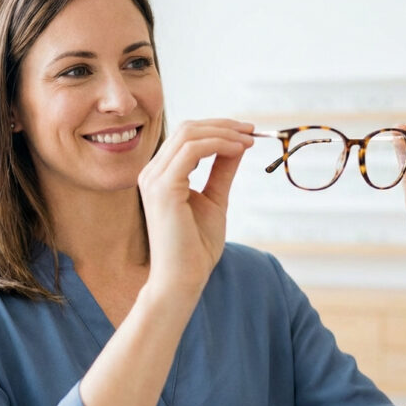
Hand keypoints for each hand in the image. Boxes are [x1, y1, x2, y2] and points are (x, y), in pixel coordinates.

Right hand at [138, 119, 253, 295]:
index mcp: (160, 175)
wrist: (183, 279)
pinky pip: (192, 150)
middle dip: (223, 125)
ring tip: (249, 141)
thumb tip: (239, 144)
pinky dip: (219, 144)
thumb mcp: (215, 199)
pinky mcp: (163, 188)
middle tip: (253, 131)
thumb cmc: (196, 247)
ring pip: (189, 134)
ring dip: (224, 133)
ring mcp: (154, 179)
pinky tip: (239, 150)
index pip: (187, 136)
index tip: (247, 133)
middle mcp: (152, 172)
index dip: (218, 128)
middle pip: (187, 129)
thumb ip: (222, 170)